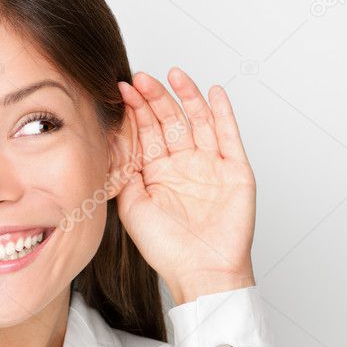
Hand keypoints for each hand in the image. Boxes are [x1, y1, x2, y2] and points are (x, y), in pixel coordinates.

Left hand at [115, 68, 255, 303]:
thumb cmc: (167, 249)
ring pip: (198, 121)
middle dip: (157, 98)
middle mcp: (185, 165)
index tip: (123, 89)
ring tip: (174, 75)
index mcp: (159, 173)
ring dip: (187, 97)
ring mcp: (211, 166)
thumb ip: (123, 174)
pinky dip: (223, 113)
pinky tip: (213, 93)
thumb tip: (111, 144)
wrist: (202, 272)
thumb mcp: (132, 207)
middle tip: (142, 77)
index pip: (148, 132)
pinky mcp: (235, 171)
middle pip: (171, 121)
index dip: (137, 110)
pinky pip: (229, 135)